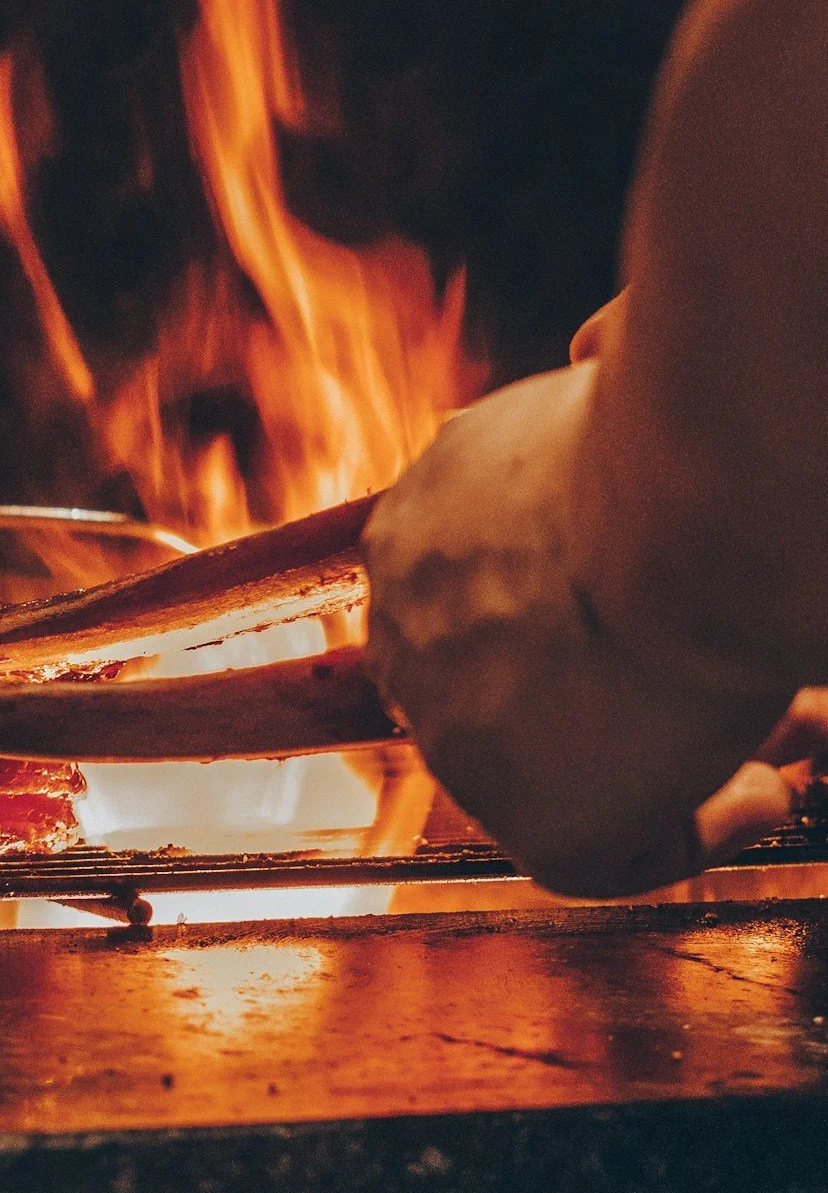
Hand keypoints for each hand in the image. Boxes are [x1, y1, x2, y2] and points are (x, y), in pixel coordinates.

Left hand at [364, 362, 796, 897]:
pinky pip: (600, 855)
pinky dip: (688, 831)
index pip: (483, 585)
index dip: (583, 600)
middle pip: (515, 679)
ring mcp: (457, 728)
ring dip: (668, 758)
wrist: (685, 514)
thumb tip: (598, 336)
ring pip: (558, 768)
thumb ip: (606, 360)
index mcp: (418, 521)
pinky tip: (761, 791)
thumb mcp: (616, 368)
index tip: (675, 599)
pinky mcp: (527, 818)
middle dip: (619, 685)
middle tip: (734, 684)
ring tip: (781, 739)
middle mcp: (411, 626)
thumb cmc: (677, 427)